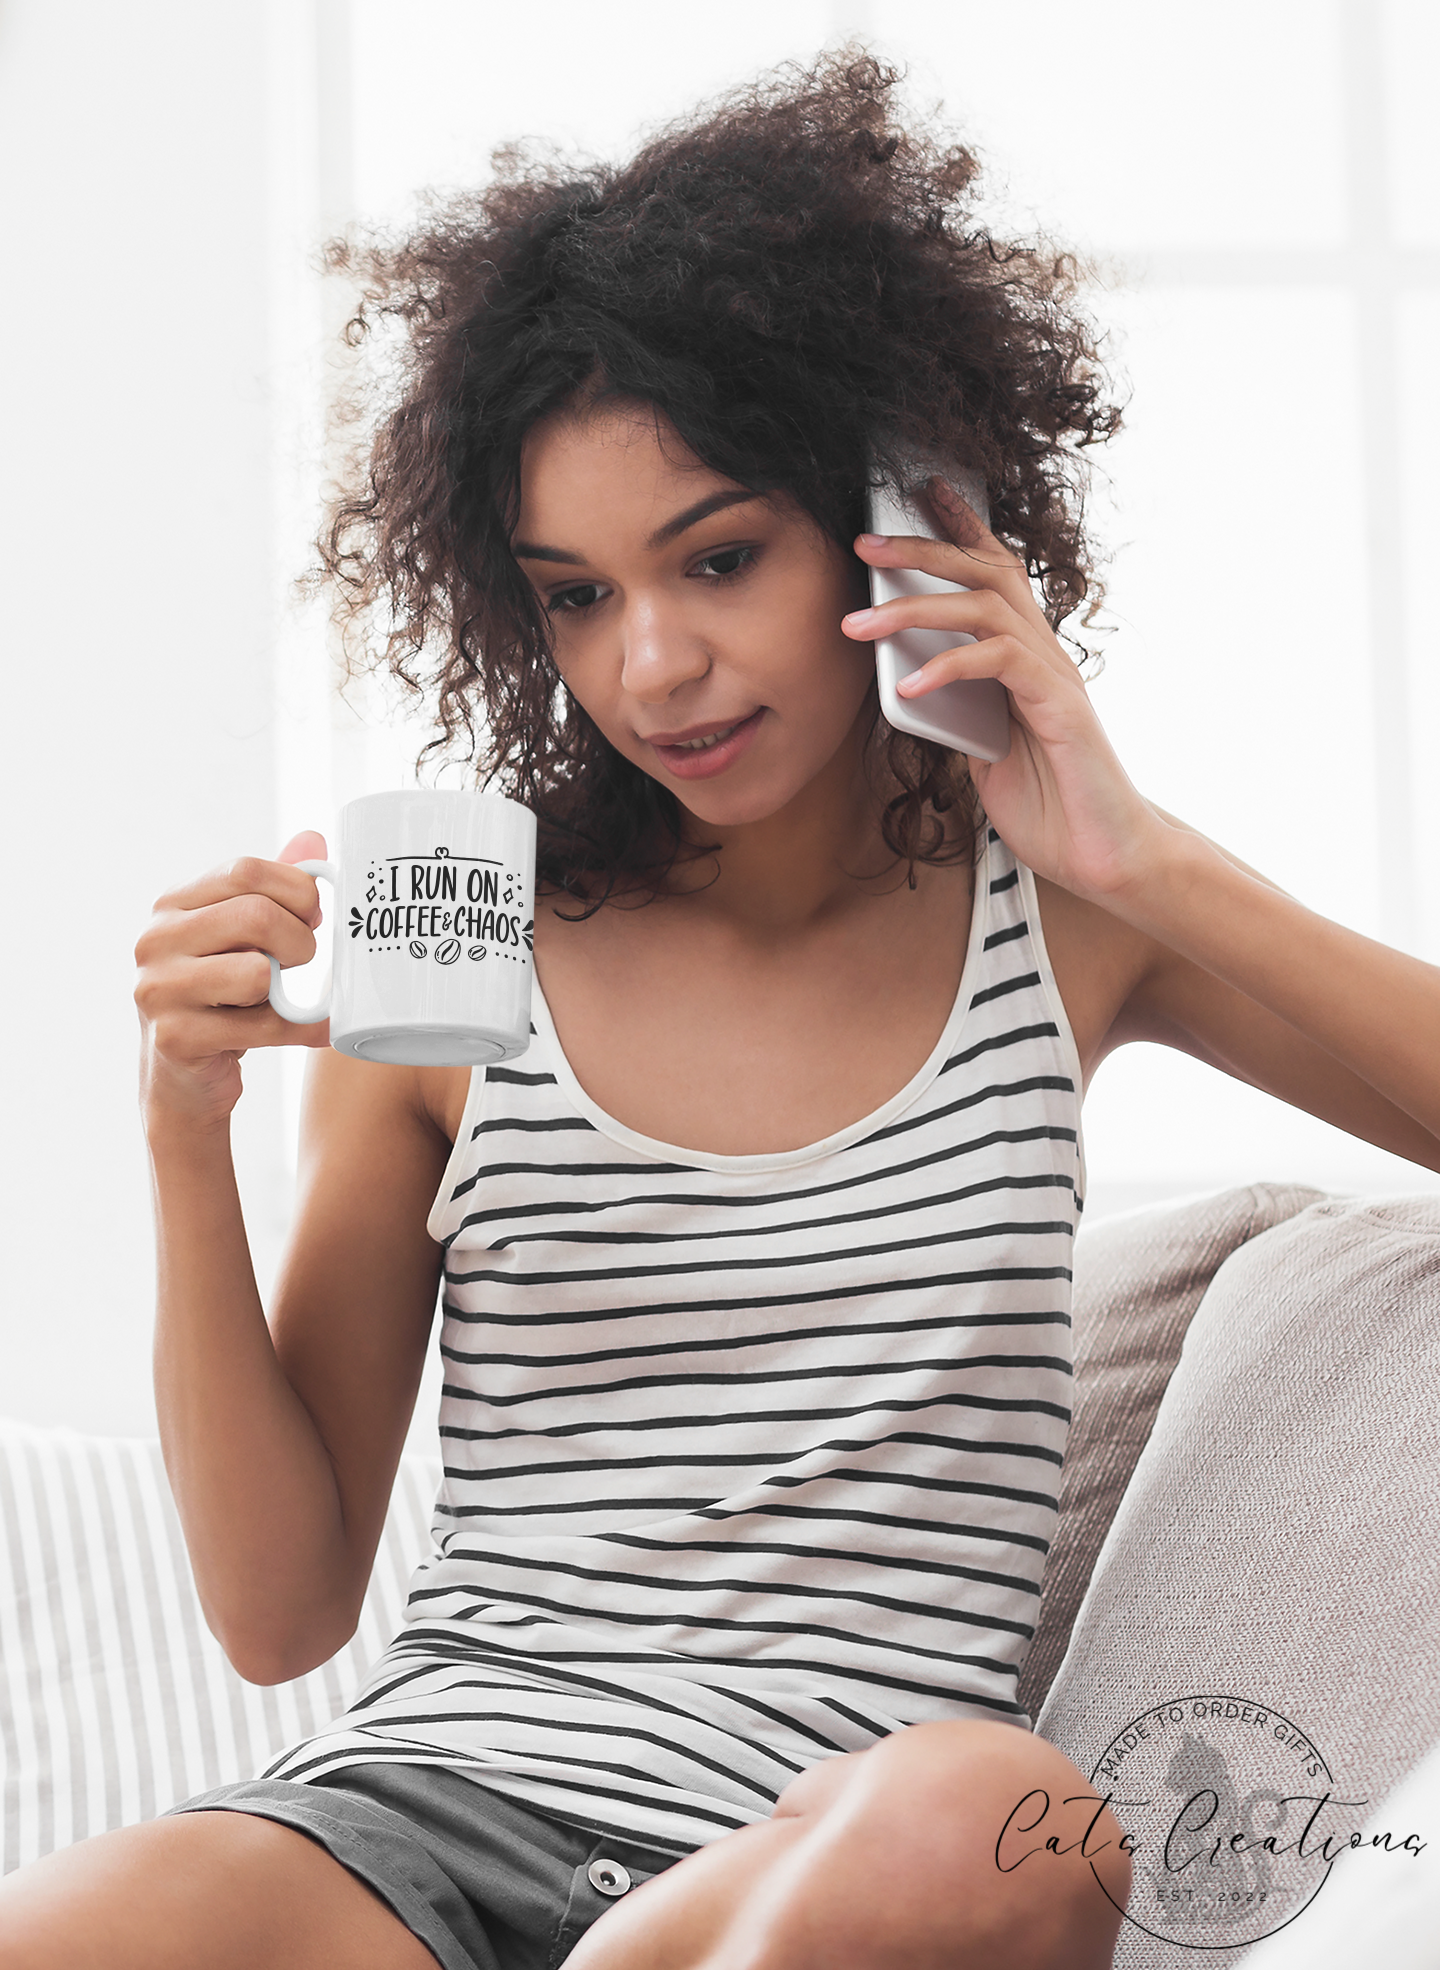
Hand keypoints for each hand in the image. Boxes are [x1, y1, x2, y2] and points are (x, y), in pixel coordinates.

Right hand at [134, 831, 330, 1132]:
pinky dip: (301, 1029)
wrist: (183, 1078)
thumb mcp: (243, 937)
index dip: (296, 891)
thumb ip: (274, 887)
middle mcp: (155, 939)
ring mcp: (158, 989)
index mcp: (173, 904)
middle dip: (300, 941)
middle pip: (255, 915)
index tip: (312, 917)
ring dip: (290, 989)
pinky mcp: (175, 1037)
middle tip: (302, 963)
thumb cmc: (222, 997)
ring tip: (284, 997)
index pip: (245, 870)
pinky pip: (260, 1027)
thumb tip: (314, 840)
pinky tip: (314, 1029)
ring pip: (257, 972)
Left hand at [843, 481, 1167, 902]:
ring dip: (915, 609)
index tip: (920, 491)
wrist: (1101, 854)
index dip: (961, 526)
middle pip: (985, 571)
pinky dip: (948, 670)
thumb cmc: (1048, 804)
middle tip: (865, 541)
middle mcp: (1043, 653)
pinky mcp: (1058, 706)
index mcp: (1026, 657)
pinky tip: (907, 688)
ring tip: (860, 623)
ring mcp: (1053, 676)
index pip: (994, 572)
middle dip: (923, 548)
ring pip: (985, 609)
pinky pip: (999, 665)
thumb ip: (955, 712)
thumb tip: (908, 684)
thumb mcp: (982, 752)